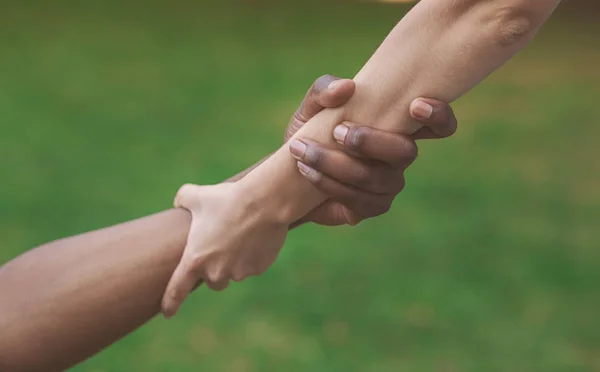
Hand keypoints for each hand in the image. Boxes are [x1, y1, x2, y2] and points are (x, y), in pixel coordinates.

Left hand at [161, 182, 288, 316]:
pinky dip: (252, 255)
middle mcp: (216, 272)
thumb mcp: (197, 195)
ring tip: (241, 234)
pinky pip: (252, 266)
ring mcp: (239, 272)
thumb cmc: (227, 199)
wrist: (264, 202)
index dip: (170, 303)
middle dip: (215, 268)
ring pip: (234, 273)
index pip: (177, 289)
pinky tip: (256, 236)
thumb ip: (183, 199)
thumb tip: (179, 201)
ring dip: (235, 261)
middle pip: (212, 281)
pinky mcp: (258, 269)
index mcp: (195, 260)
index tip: (167, 312)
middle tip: (220, 245)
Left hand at [285, 74, 457, 225]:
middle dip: (370, 141)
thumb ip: (325, 90)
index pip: (438, 125)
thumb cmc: (311, 130)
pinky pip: (357, 199)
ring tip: (303, 150)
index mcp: (398, 126)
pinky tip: (307, 171)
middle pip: (405, 152)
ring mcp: (389, 184)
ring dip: (334, 163)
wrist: (290, 171)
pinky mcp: (372, 206)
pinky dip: (328, 183)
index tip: (415, 106)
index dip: (438, 117)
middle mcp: (400, 156)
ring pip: (373, 177)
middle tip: (337, 132)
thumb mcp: (312, 106)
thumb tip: (347, 87)